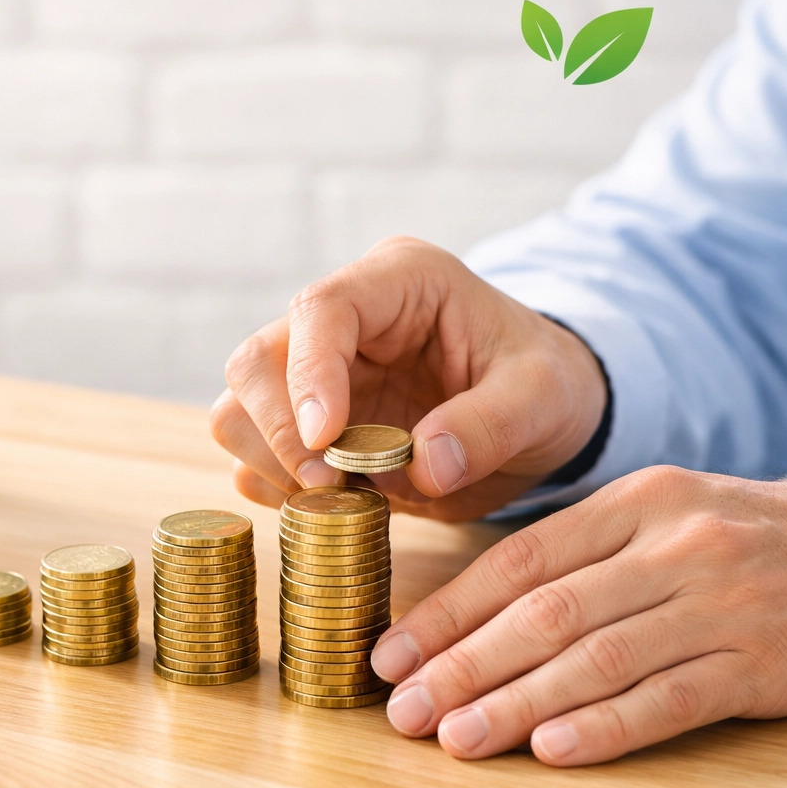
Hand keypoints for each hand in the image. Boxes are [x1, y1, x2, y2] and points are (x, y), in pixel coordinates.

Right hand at [210, 238, 606, 520]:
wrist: (540, 416)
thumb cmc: (546, 385)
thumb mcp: (545, 398)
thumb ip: (491, 425)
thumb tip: (424, 466)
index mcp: (398, 282)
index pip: (319, 309)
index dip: (309, 376)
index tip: (329, 442)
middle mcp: (342, 322)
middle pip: (256, 360)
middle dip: (280, 430)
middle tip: (332, 487)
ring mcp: (316, 374)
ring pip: (240, 408)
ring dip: (273, 462)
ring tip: (340, 499)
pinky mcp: (306, 425)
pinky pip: (255, 454)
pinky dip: (279, 487)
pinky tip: (333, 505)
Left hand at [370, 467, 786, 764]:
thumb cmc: (740, 538)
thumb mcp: (660, 515)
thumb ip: (578, 555)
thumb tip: (471, 615)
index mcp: (633, 503)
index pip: (519, 562)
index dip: (450, 613)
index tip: (392, 654)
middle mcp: (670, 549)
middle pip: (546, 614)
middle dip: (464, 666)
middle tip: (404, 709)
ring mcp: (716, 607)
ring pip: (596, 659)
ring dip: (516, 704)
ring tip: (456, 738)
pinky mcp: (759, 665)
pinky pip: (669, 700)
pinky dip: (605, 726)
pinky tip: (550, 749)